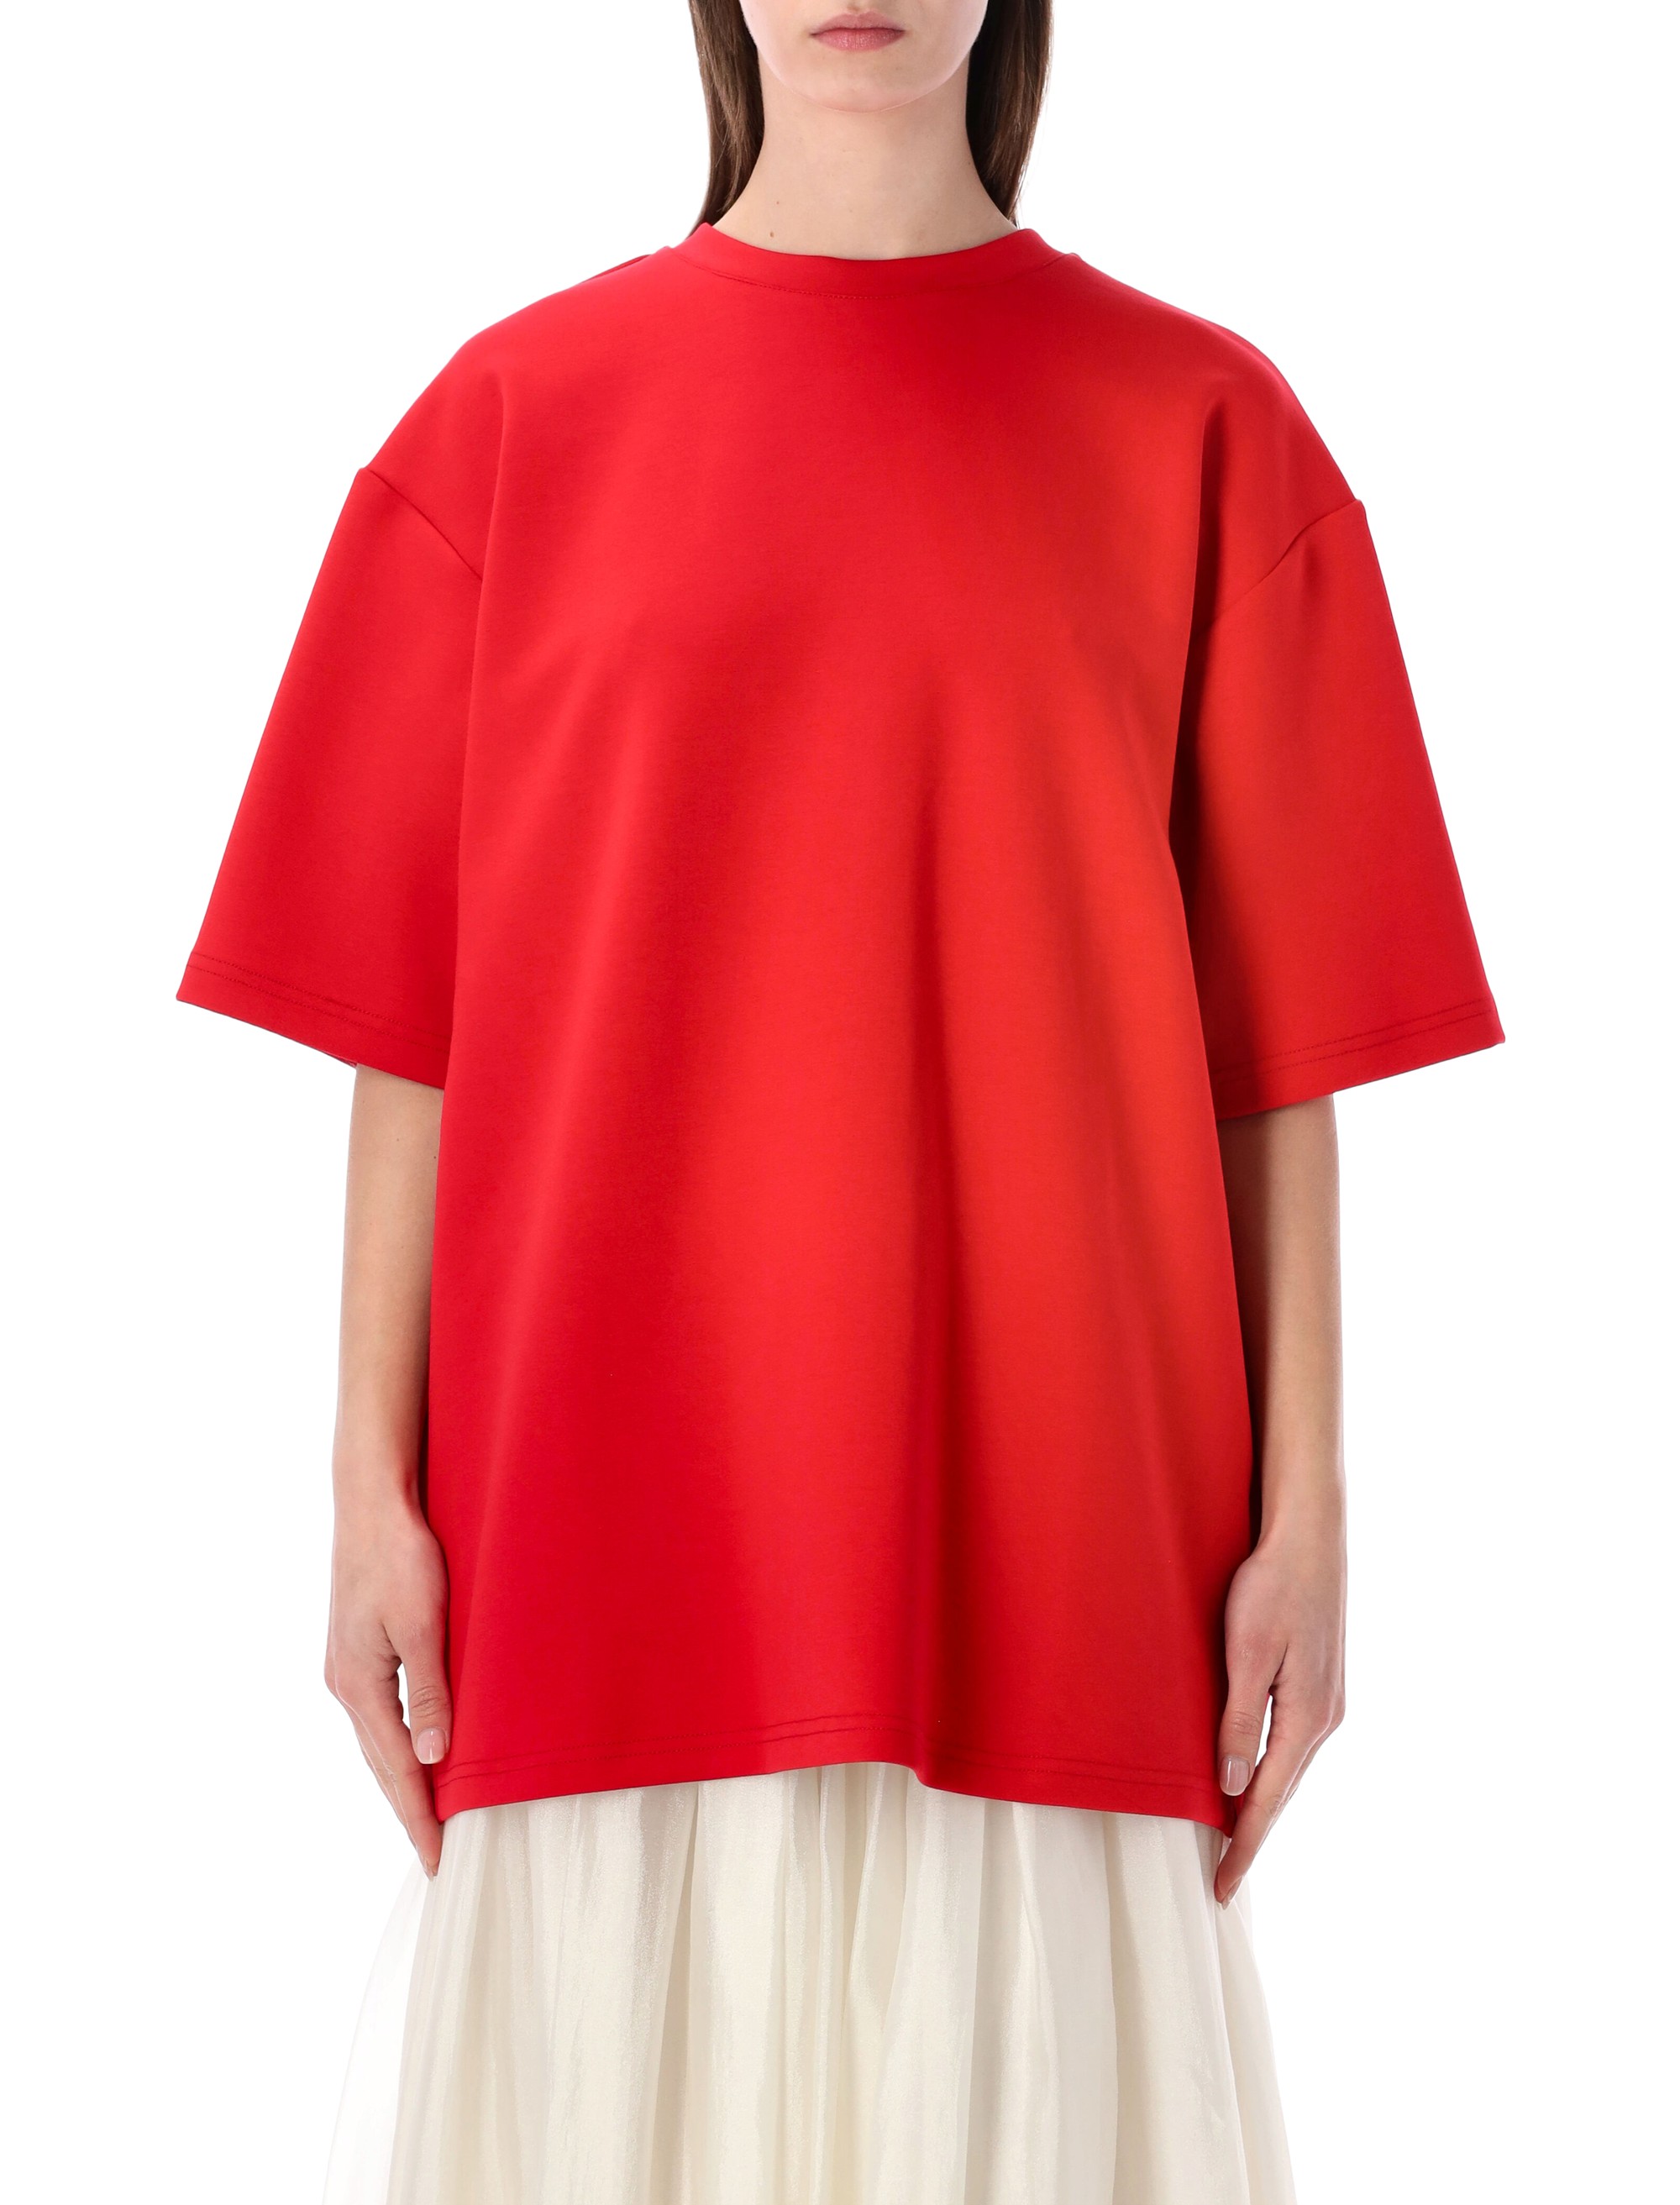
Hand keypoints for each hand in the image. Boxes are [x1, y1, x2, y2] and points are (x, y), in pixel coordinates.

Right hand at [325, 1491, 451, 1875]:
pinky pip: (380, 1714)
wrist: (371, 1501)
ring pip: (379, 1741)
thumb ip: (432, 1689)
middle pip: (382, 1764)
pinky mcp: (358, 1649)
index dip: (419, 1817)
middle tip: (438, 1855)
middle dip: (409, 1811)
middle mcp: (348, 1684)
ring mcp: (349, 1668)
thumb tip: (434, 1756)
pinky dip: (398, 1744)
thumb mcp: (424, 1623)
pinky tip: (415, 1749)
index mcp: (361, 1685)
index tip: (440, 1859)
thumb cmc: (401, 1555)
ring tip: (429, 1818)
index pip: (396, 1770)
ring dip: (403, 1781)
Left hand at [1213, 1509, 1344, 1904]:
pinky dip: (1270, 1771)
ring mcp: (1326, 1701)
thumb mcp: (1247, 1654)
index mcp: (1306, 1719)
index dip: (1242, 1847)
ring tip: (1232, 1839)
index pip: (1267, 1801)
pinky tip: (1253, 1775)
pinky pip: (1291, 1744)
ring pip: (1287, 1769)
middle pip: (1281, 1793)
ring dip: (1262, 1805)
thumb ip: (1239, 1722)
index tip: (1222, 1888)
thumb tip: (1230, 1787)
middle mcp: (1324, 1719)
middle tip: (1223, 1879)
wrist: (1310, 1537)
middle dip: (1252, 1837)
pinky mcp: (1319, 1683)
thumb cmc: (1273, 1587)